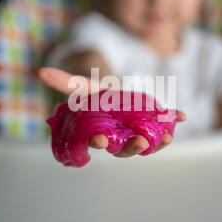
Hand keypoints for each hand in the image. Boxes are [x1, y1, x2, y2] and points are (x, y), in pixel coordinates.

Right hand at [38, 67, 185, 157]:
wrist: (119, 95)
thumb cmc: (99, 96)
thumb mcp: (84, 88)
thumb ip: (65, 82)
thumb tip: (40, 72)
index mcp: (103, 133)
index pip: (100, 143)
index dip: (100, 143)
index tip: (100, 140)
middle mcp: (122, 138)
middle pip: (127, 149)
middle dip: (133, 148)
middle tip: (139, 143)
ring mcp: (139, 133)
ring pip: (148, 143)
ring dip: (158, 143)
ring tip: (167, 138)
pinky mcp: (154, 124)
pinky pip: (164, 127)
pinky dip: (174, 121)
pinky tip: (182, 116)